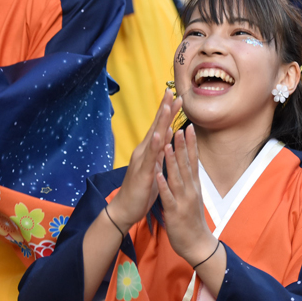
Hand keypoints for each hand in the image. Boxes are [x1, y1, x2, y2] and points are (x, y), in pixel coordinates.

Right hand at [107, 89, 181, 228]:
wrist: (125, 209)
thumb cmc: (141, 189)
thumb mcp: (154, 168)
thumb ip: (159, 153)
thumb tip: (167, 138)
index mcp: (149, 151)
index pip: (160, 127)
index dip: (167, 112)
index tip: (175, 96)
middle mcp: (143, 151)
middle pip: (156, 126)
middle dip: (165, 109)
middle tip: (172, 91)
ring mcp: (142, 160)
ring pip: (153, 137)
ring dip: (161, 121)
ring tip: (167, 106)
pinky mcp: (142, 171)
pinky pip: (149, 156)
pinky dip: (154, 144)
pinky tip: (158, 134)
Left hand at [156, 126, 215, 263]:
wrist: (198, 245)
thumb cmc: (192, 221)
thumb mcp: (193, 198)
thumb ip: (190, 183)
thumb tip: (188, 169)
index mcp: (194, 186)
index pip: (193, 161)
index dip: (191, 144)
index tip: (189, 127)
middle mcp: (191, 190)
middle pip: (187, 164)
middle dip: (183, 146)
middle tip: (180, 126)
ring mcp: (183, 200)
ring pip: (177, 177)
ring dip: (173, 160)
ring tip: (168, 143)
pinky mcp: (175, 211)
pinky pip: (167, 196)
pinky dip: (163, 185)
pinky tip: (158, 174)